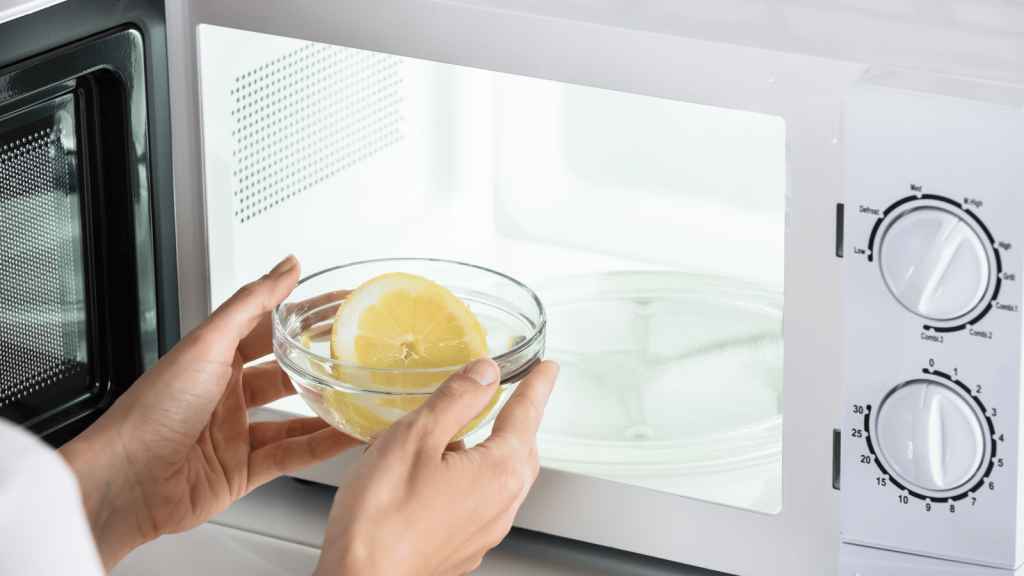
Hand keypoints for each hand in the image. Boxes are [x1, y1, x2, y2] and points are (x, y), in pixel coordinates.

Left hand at [60, 256, 362, 570]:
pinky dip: (323, 446)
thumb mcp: (207, 343)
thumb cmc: (151, 409)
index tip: (338, 305)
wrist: (126, 478)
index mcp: (211, 359)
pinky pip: (292, 454)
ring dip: (327, 409)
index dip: (303, 316)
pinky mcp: (242, 471)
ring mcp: (234, 433)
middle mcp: (224, 394)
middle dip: (320, 364)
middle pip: (284, 374)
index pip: (268, 328)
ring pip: (294, 417)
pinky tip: (347, 437)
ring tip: (361, 397)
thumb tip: (284, 266)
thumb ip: (251, 303)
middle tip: (358, 353)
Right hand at [315, 357, 559, 575]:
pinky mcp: (461, 548)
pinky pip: (478, 502)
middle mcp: (500, 506)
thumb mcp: (416, 437)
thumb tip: (484, 373)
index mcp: (498, 472)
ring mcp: (483, 532)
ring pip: (499, 478)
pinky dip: (469, 478)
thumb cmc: (381, 518)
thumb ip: (456, 399)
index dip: (537, 386)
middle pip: (521, 449)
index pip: (527, 415)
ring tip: (459, 431)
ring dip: (489, 449)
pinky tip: (436, 473)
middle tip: (514, 394)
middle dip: (518, 419)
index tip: (547, 369)